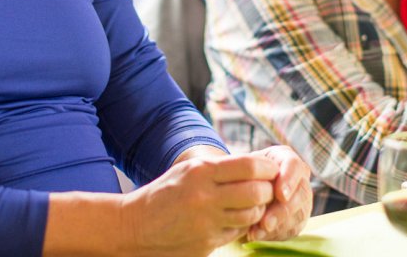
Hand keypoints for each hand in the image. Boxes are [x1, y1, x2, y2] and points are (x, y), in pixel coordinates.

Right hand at [120, 153, 277, 256]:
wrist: (136, 226)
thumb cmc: (166, 193)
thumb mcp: (189, 170)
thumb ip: (220, 167)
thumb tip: (258, 164)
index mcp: (201, 172)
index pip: (250, 166)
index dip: (268, 169)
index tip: (271, 171)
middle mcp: (205, 196)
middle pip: (257, 192)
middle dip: (268, 190)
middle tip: (266, 189)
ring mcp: (207, 222)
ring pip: (252, 214)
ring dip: (258, 210)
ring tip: (251, 204)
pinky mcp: (208, 242)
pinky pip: (239, 231)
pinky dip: (243, 225)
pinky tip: (235, 218)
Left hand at [245, 146, 311, 240]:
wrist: (243, 190)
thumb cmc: (244, 175)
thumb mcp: (244, 169)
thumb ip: (250, 174)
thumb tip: (255, 188)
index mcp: (286, 159)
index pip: (295, 165)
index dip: (289, 180)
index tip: (280, 195)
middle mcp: (299, 178)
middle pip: (301, 193)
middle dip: (283, 210)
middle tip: (266, 223)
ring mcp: (302, 200)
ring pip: (298, 214)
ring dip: (277, 226)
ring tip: (255, 233)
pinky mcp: (298, 219)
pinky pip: (292, 228)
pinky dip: (274, 234)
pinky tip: (258, 235)